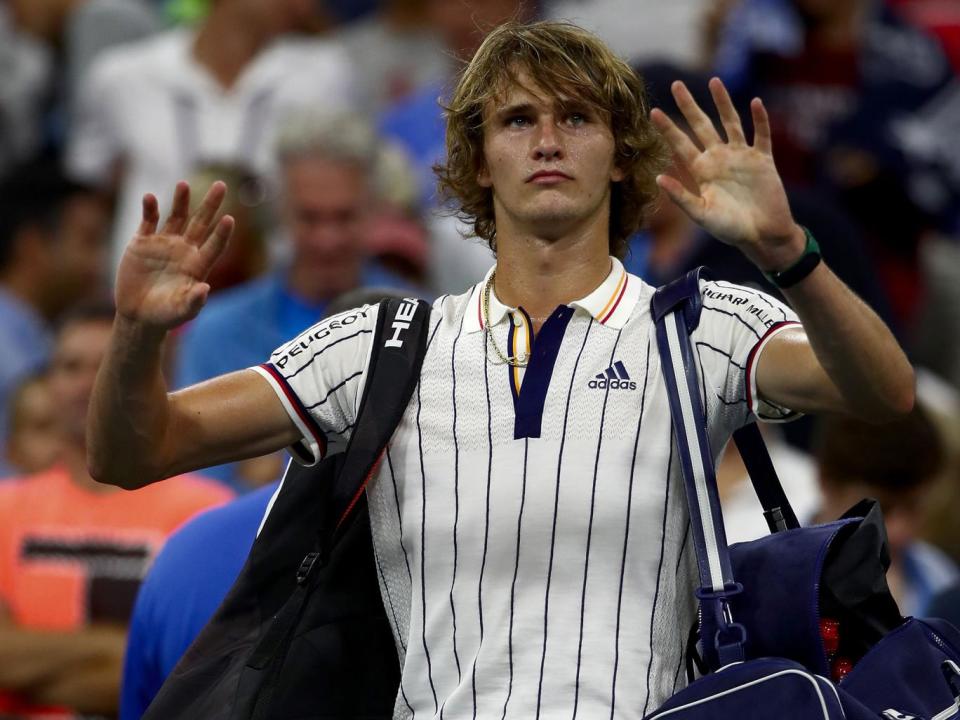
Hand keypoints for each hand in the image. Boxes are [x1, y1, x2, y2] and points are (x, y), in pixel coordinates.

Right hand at [115, 181, 233, 329]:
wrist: (139, 315)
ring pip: (176, 216)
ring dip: (180, 200)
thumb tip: (205, 288)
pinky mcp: (142, 243)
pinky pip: (148, 221)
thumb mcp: (182, 311)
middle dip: (210, 204)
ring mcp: (164, 244)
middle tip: (222, 184)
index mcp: (198, 265)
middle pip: (201, 222)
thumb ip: (194, 301)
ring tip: (184, 184)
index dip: (222, 233)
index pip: (215, 245)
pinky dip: (149, 209)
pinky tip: (150, 198)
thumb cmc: (166, 315)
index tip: (230, 219)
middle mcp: (184, 250)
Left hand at [650, 78, 805, 270]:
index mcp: (701, 171)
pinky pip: (761, 135)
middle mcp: (719, 159)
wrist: (761, 235)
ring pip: (731, 123)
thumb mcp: (701, 214)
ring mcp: (741, 157)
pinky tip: (755, 103)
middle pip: (702, 126)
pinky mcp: (763, 160)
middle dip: (689, 106)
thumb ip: (681, 196)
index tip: (653, 112)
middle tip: (676, 85)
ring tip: (714, 81)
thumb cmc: (729, 228)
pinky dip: (760, 120)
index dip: (668, 129)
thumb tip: (658, 178)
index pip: (681, 145)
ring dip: (723, 103)